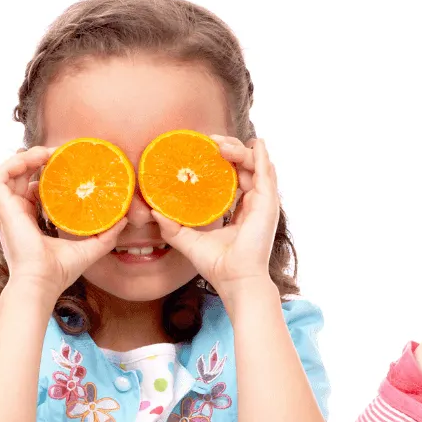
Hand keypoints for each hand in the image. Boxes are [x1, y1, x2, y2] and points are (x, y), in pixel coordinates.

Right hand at [0, 146, 124, 297]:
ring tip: (46, 152)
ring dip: (24, 158)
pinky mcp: (2, 209)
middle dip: (35, 160)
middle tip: (57, 153)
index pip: (33, 190)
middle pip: (20, 177)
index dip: (45, 175)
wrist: (42, 283)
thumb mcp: (89, 249)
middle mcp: (15, 214)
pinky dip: (12, 164)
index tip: (65, 165)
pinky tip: (33, 158)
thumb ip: (106, 235)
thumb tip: (124, 219)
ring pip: (7, 173)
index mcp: (29, 221)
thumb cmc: (59, 272)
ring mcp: (7, 211)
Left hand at [153, 136, 275, 299]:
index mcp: (239, 210)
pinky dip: (261, 157)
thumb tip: (153, 212)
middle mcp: (252, 203)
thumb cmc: (217, 264)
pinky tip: (256, 144)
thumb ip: (173, 228)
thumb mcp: (189, 241)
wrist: (235, 279)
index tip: (204, 150)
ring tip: (220, 144)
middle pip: (245, 166)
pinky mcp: (267, 203)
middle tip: (210, 142)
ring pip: (255, 165)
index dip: (221, 161)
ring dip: (239, 150)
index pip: (233, 177)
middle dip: (229, 149)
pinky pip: (267, 173)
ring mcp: (262, 202)